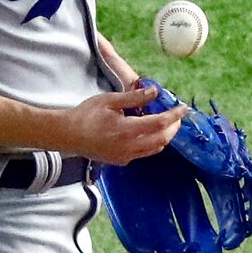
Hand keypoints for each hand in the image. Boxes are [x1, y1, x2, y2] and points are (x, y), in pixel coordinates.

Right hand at [61, 83, 182, 163]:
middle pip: (162, 139)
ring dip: (165, 136)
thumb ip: (134, 98)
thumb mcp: (110, 100)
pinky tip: (149, 132)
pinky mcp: (121, 160)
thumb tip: (154, 92)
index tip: (183, 108)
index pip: (160, 123)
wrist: (68, 135)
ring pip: (155, 148)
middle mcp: (130, 147)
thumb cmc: (86, 114)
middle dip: (173, 127)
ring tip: (167, 123)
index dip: (175, 115)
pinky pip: (144, 153)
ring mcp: (126, 156)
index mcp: (127, 130)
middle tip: (177, 115)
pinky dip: (153, 143)